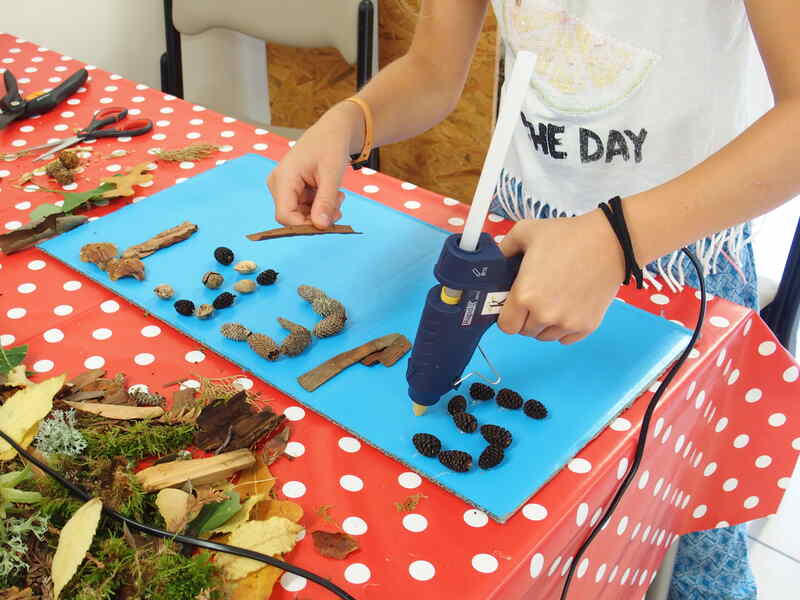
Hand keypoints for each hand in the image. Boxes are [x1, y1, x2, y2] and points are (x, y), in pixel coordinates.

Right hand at [267, 101, 362, 228]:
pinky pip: (304, 208)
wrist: (332, 132)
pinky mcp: (292, 190)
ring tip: (337, 196)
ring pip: (301, 214)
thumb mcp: (332, 175)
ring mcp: (284, 187)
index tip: (327, 225)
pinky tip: (332, 194)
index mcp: (283, 177)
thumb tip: (321, 226)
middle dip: (318, 216)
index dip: (304, 225)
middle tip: (338, 205)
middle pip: (293, 216)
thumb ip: (325, 201)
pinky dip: (320, 206)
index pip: (285, 215)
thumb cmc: (330, 146)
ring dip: (322, 211)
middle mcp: (278, 184)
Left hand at [497, 209, 625, 343]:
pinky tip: (568, 306)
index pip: (505, 326)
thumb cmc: (567, 235)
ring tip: (553, 299)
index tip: (513, 303)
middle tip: (535, 296)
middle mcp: (545, 315)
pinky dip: (564, 328)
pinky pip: (566, 338)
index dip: (507, 315)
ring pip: (545, 336)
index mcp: (525, 296)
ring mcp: (568, 323)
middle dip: (525, 317)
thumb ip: (504, 248)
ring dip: (544, 324)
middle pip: (525, 331)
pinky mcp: (588, 326)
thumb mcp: (525, 231)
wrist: (611, 241)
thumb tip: (495, 261)